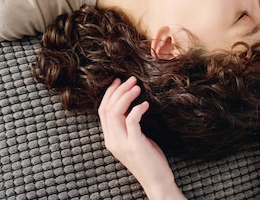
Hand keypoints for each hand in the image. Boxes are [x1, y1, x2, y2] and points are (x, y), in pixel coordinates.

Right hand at [98, 77, 185, 199]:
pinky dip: (137, 109)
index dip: (109, 94)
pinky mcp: (134, 144)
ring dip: (126, 96)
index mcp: (110, 138)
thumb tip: (131, 107)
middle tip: (131, 79)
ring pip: (116, 112)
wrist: (156, 181)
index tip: (119, 81)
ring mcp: (122, 143)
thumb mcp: (135, 139)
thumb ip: (129, 126)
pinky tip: (145, 104)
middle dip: (118, 91)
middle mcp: (112, 140)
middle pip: (107, 109)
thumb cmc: (149, 159)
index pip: (103, 111)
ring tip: (137, 87)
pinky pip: (132, 121)